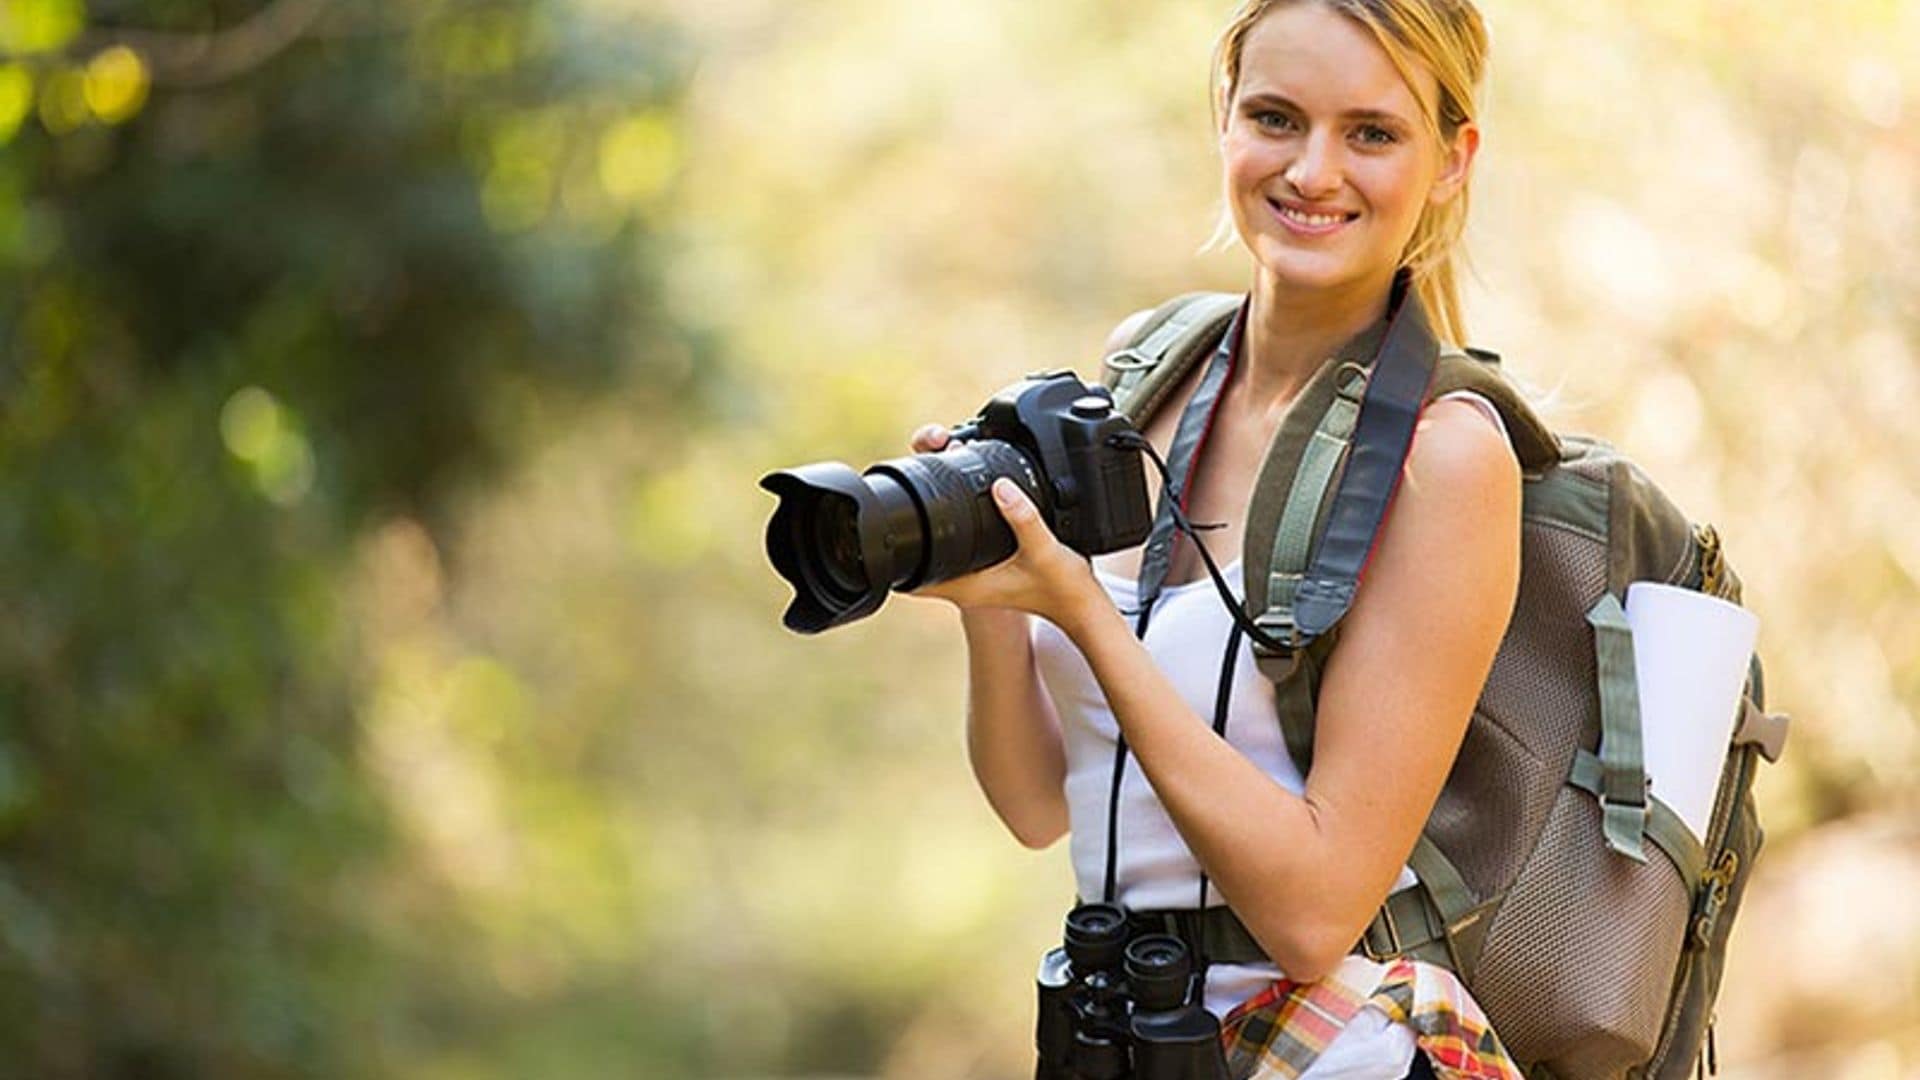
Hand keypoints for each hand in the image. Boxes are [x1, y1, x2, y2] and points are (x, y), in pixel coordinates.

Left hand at [901, 425, 1106, 629]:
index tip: (898, 515)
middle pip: (919, 554)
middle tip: (924, 480)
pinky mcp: (988, 566)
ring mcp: (976, 576)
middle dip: (914, 519)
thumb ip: (1024, 519)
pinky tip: (970, 497)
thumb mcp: (1045, 550)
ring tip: (943, 477)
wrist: (1084, 605)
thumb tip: (1000, 486)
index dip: (898, 549)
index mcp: (968, 586)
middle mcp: (966, 583)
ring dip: (935, 517)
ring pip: (938, 547)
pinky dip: (957, 521)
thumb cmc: (1065, 588)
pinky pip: (960, 543)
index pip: (910, 577)